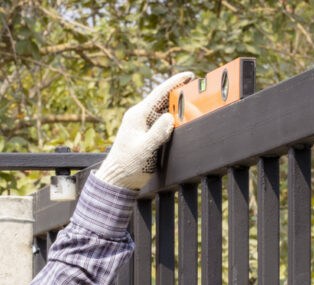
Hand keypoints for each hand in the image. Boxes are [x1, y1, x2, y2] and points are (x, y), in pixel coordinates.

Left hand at [94, 71, 192, 190]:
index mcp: (138, 115)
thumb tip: (170, 118)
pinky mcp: (145, 132)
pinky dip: (173, 118)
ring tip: (194, 104)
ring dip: (177, 106)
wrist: (117, 179)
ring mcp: (142, 124)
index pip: (159, 93)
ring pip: (163, 110)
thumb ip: (158, 133)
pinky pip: (161, 120)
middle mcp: (140, 116)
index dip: (175, 83)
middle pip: (163, 99)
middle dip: (179, 93)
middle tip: (197, 90)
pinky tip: (182, 120)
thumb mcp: (144, 150)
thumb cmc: (127, 165)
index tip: (189, 75)